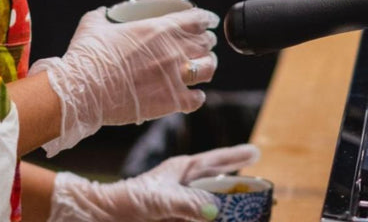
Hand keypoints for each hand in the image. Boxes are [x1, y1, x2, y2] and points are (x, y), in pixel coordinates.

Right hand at [31, 7, 218, 154]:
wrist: (83, 91)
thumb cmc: (88, 56)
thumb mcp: (93, 24)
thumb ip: (104, 15)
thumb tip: (104, 12)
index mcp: (159, 29)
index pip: (197, 19)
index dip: (205, 19)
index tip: (208, 21)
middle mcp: (173, 52)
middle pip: (205, 43)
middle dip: (206, 41)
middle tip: (203, 43)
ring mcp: (174, 78)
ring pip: (208, 69)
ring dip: (207, 65)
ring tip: (203, 66)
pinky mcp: (171, 102)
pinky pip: (197, 99)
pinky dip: (197, 96)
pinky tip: (192, 95)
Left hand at [47, 144, 260, 221]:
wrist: (104, 218)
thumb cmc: (128, 202)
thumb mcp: (159, 199)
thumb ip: (187, 204)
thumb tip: (215, 211)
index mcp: (181, 170)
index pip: (215, 161)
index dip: (236, 158)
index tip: (256, 152)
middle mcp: (184, 186)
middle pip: (219, 186)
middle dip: (240, 190)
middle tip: (263, 196)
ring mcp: (181, 205)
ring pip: (212, 206)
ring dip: (228, 210)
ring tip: (248, 213)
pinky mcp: (177, 219)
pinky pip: (200, 218)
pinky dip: (211, 219)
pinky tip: (222, 218)